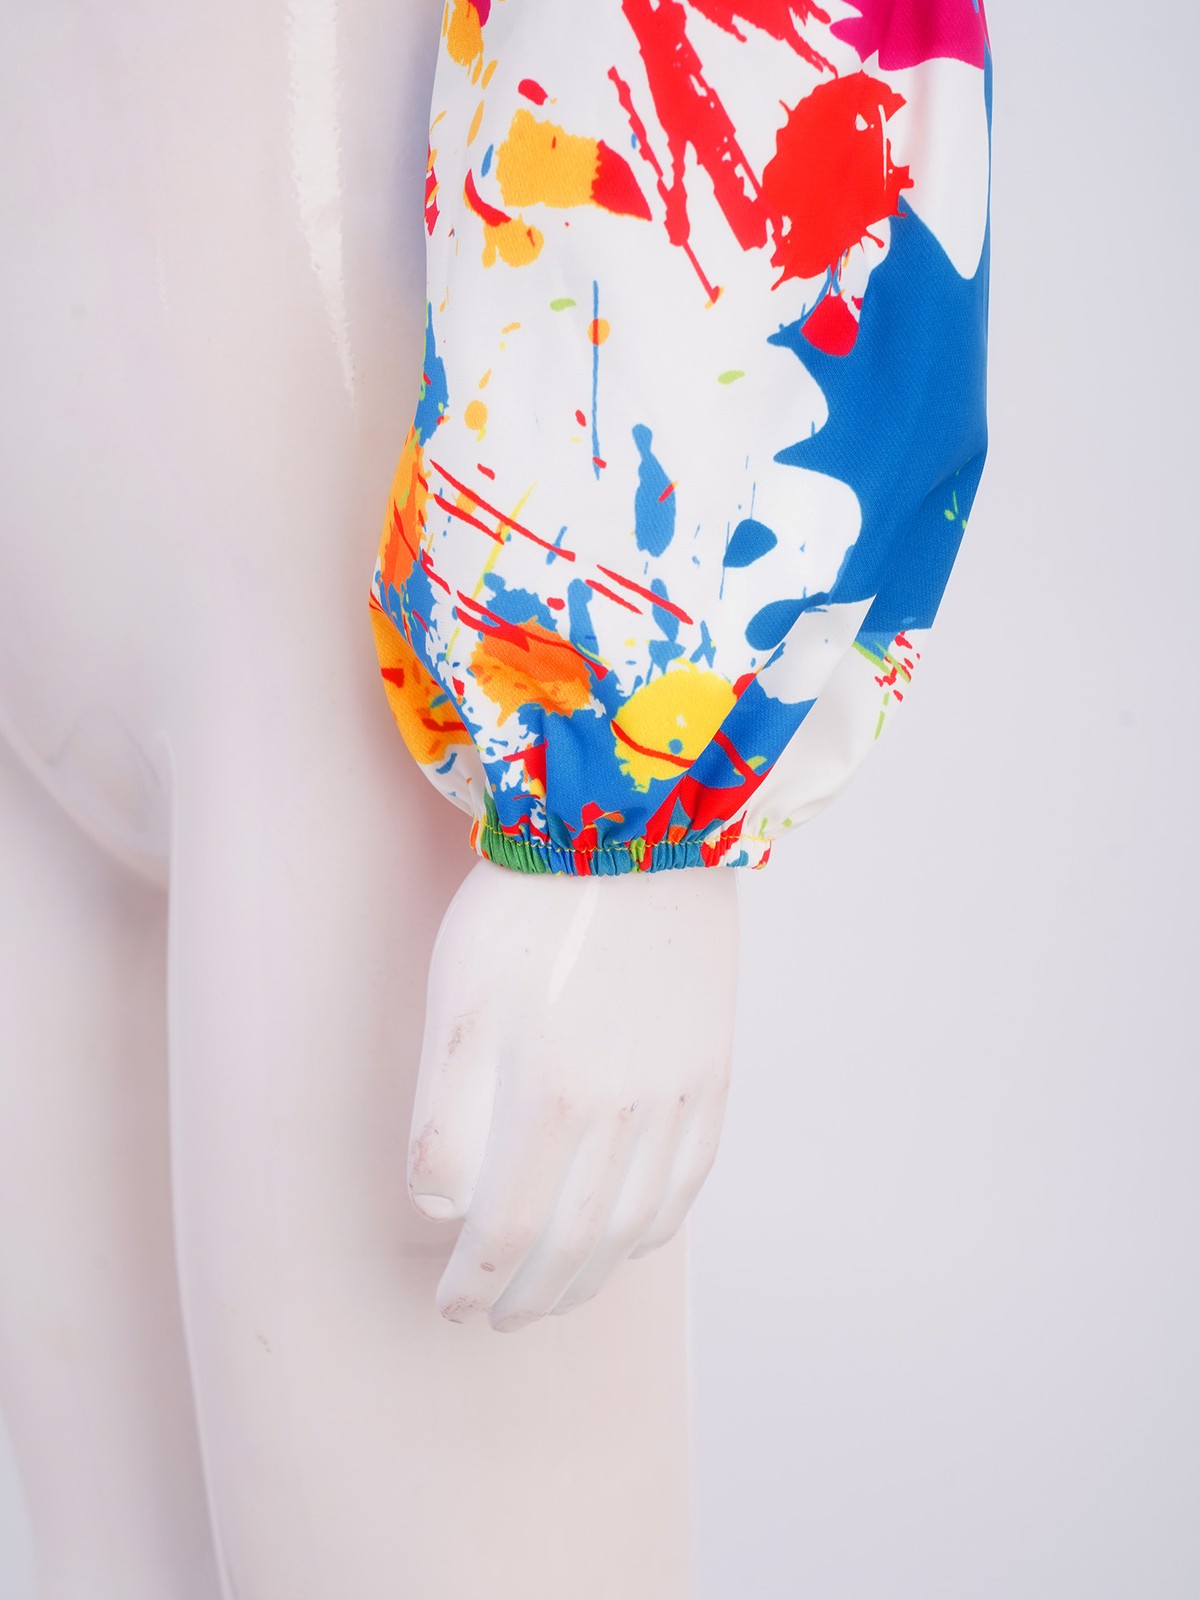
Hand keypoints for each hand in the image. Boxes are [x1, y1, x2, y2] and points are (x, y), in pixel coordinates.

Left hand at [407, 857, 738, 1330]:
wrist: (634, 827)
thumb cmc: (529, 904)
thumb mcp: (459, 1000)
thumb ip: (443, 1113)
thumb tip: (442, 1207)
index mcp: (553, 1098)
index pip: (510, 1232)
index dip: (477, 1282)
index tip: (452, 1305)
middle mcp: (626, 1112)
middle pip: (579, 1243)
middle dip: (532, 1296)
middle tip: (498, 1318)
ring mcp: (679, 1093)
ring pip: (640, 1221)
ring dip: (594, 1275)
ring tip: (559, 1295)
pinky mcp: (712, 1067)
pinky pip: (692, 1174)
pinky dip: (659, 1224)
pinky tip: (635, 1237)